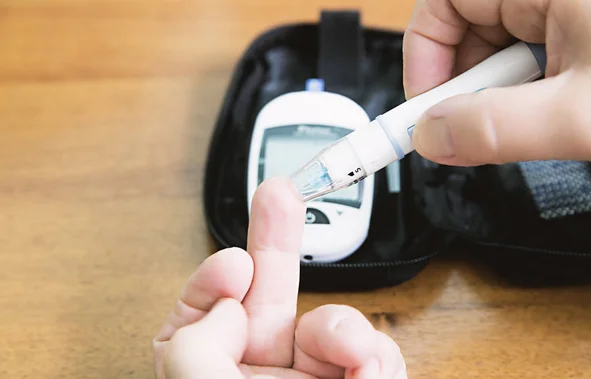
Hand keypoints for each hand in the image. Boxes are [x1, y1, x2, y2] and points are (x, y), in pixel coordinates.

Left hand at [152, 177, 406, 378]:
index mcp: (210, 375)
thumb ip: (193, 342)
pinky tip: (369, 374)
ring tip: (350, 351)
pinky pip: (377, 354)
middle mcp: (258, 376)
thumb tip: (230, 306)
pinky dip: (379, 358)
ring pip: (334, 323)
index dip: (213, 279)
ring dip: (344, 326)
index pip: (201, 316)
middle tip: (282, 191)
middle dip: (278, 240)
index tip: (235, 264)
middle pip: (269, 296)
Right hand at [403, 0, 590, 165]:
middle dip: (462, 84)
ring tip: (530, 121)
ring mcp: (568, 13)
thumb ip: (498, 127)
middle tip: (472, 127)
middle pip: (466, 29)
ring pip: (498, 51)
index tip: (425, 102)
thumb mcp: (581, 114)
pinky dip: (526, 95)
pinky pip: (531, 60)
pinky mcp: (581, 35)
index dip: (422, 49)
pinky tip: (548, 114)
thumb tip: (434, 136)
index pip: (444, 0)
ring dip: (497, 95)